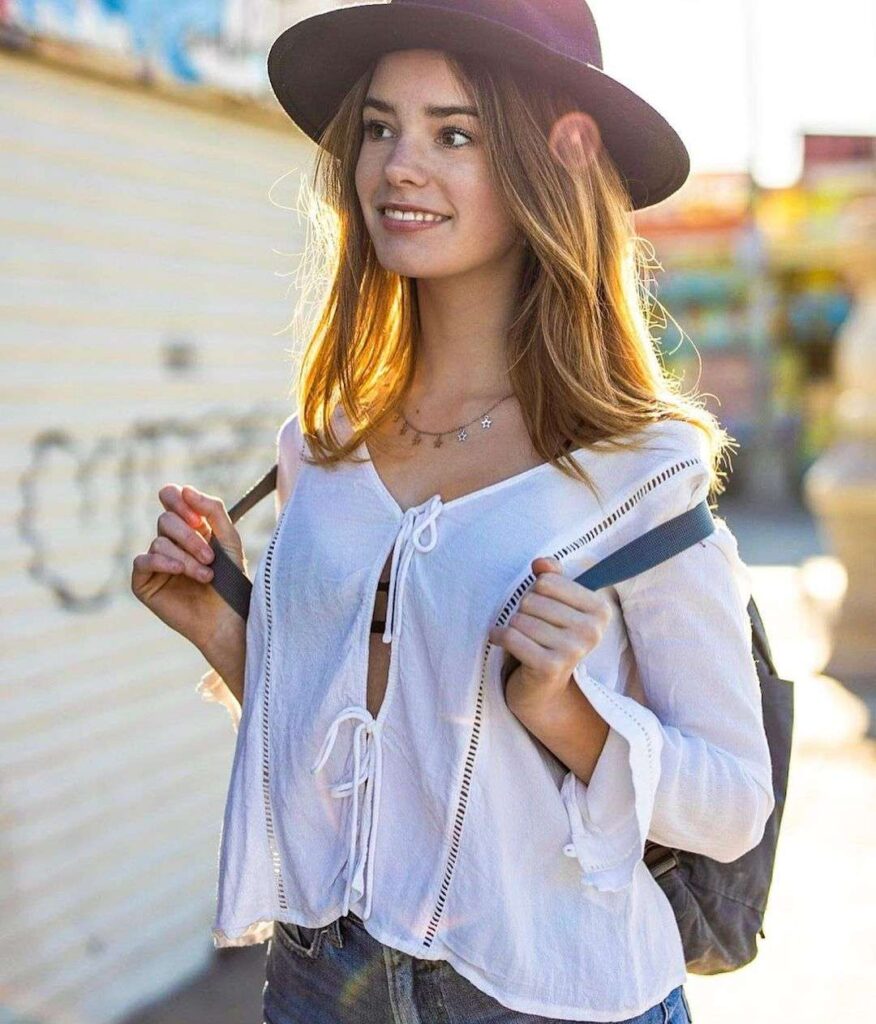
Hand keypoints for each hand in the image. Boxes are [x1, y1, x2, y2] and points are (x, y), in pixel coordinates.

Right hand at [131, 484, 246, 653]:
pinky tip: (179, 571)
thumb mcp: (229, 539)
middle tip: (210, 557)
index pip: (170, 497)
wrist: (227, 617)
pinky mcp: (144, 583)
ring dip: (185, 557)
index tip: (198, 520)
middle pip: (165, 520)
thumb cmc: (231, 579)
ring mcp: (155, 562)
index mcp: (189, 527)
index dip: (179, 502)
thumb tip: (185, 490)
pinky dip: (162, 562)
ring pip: (159, 542)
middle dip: (189, 537)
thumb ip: (212, 510)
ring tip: (206, 575)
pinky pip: (142, 561)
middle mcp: (170, 542)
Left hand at [488, 556, 612, 704]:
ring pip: (520, 618)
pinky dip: (499, 636)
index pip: (548, 581)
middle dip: (523, 610)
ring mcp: (573, 650)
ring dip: (513, 626)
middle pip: (533, 599)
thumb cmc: (550, 636)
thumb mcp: (556, 602)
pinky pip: (512, 637)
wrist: (544, 686)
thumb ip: (551, 576)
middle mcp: (592, 631)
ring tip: (523, 637)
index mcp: (600, 610)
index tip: (543, 608)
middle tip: (530, 626)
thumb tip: (540, 563)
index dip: (536, 591)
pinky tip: (500, 640)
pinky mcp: (550, 667)